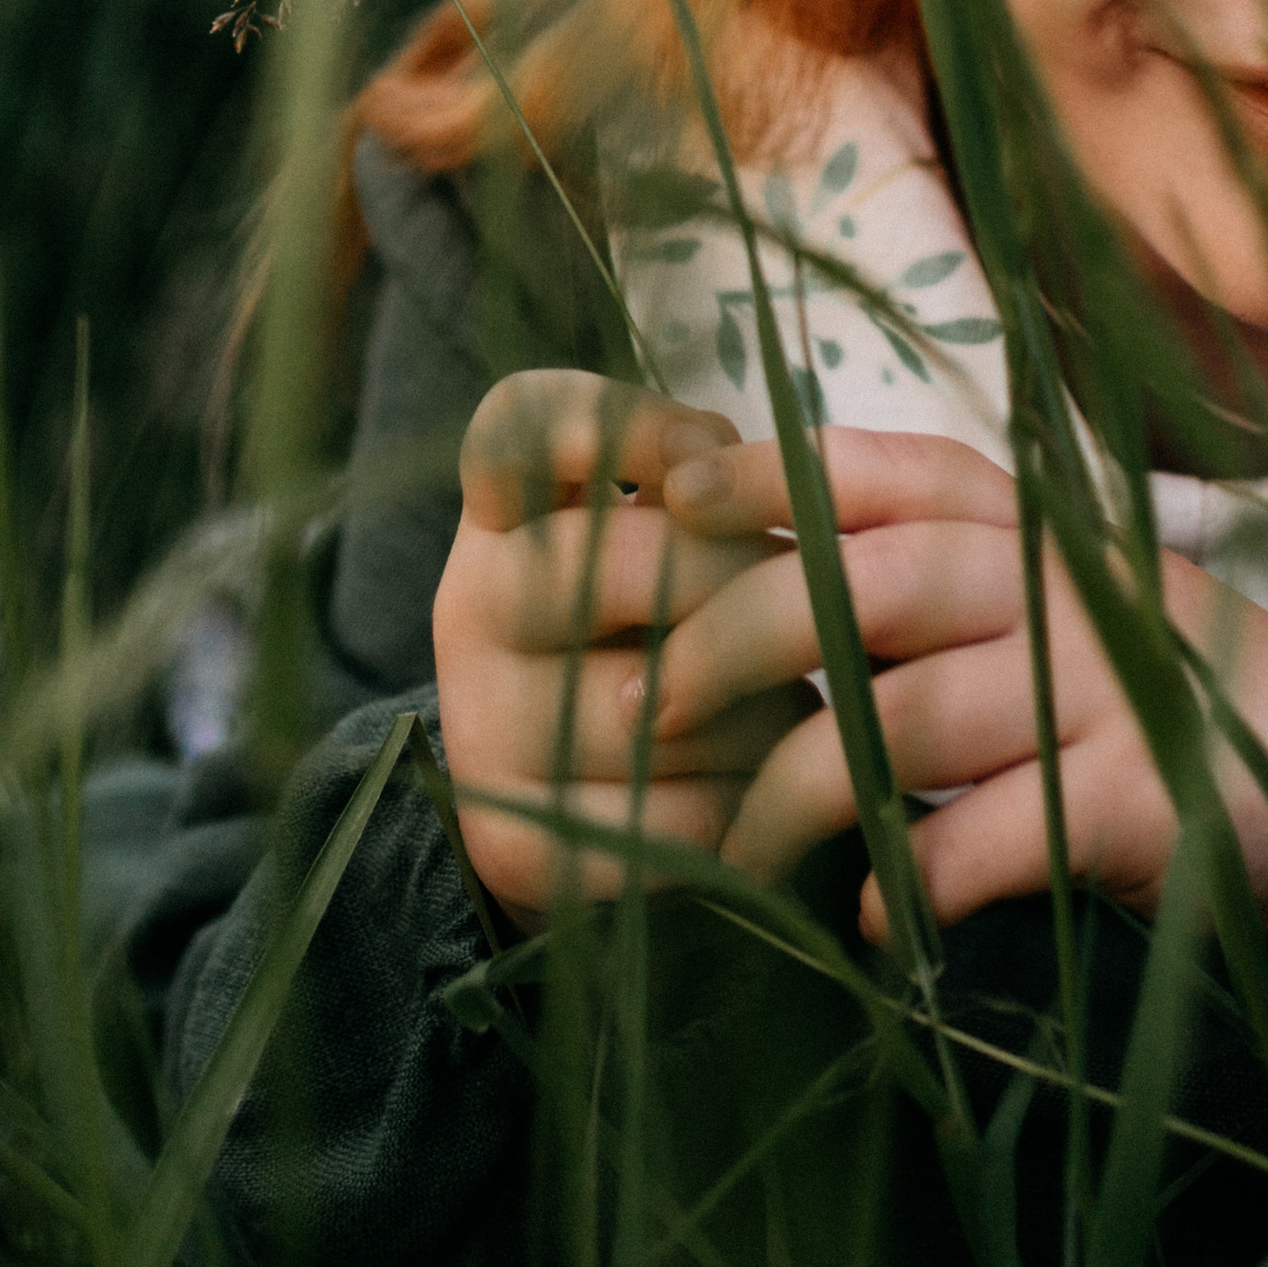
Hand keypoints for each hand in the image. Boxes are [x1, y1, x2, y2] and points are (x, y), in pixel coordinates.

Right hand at [432, 369, 808, 924]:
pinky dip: (742, 801)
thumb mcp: (690, 543)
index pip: (518, 426)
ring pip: (658, 698)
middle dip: (742, 583)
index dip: (619, 423)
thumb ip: (708, 487)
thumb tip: (713, 459)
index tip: (706, 452)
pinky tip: (758, 789)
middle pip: (613, 559)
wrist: (612, 811)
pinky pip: (669, 813)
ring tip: (782, 708)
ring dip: (760, 705)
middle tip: (798, 613)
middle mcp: (469, 607)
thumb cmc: (685, 641)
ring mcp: (481, 726)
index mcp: (508, 515)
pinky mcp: (513, 843)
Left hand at [650, 428, 1267, 1018]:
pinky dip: (910, 880)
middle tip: (647, 707)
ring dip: (797, 791)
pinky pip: (991, 836)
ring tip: (735, 855)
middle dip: (739, 636)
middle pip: (873, 582)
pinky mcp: (1151, 801)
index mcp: (1054, 537)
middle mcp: (1078, 594)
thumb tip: (767, 576)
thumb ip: (960, 588)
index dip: (782, 470)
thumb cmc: (1182, 710)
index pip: (903, 470)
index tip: (675, 494)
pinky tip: (871, 917)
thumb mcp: (1081, 615)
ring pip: (909, 716)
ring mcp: (1120, 692)